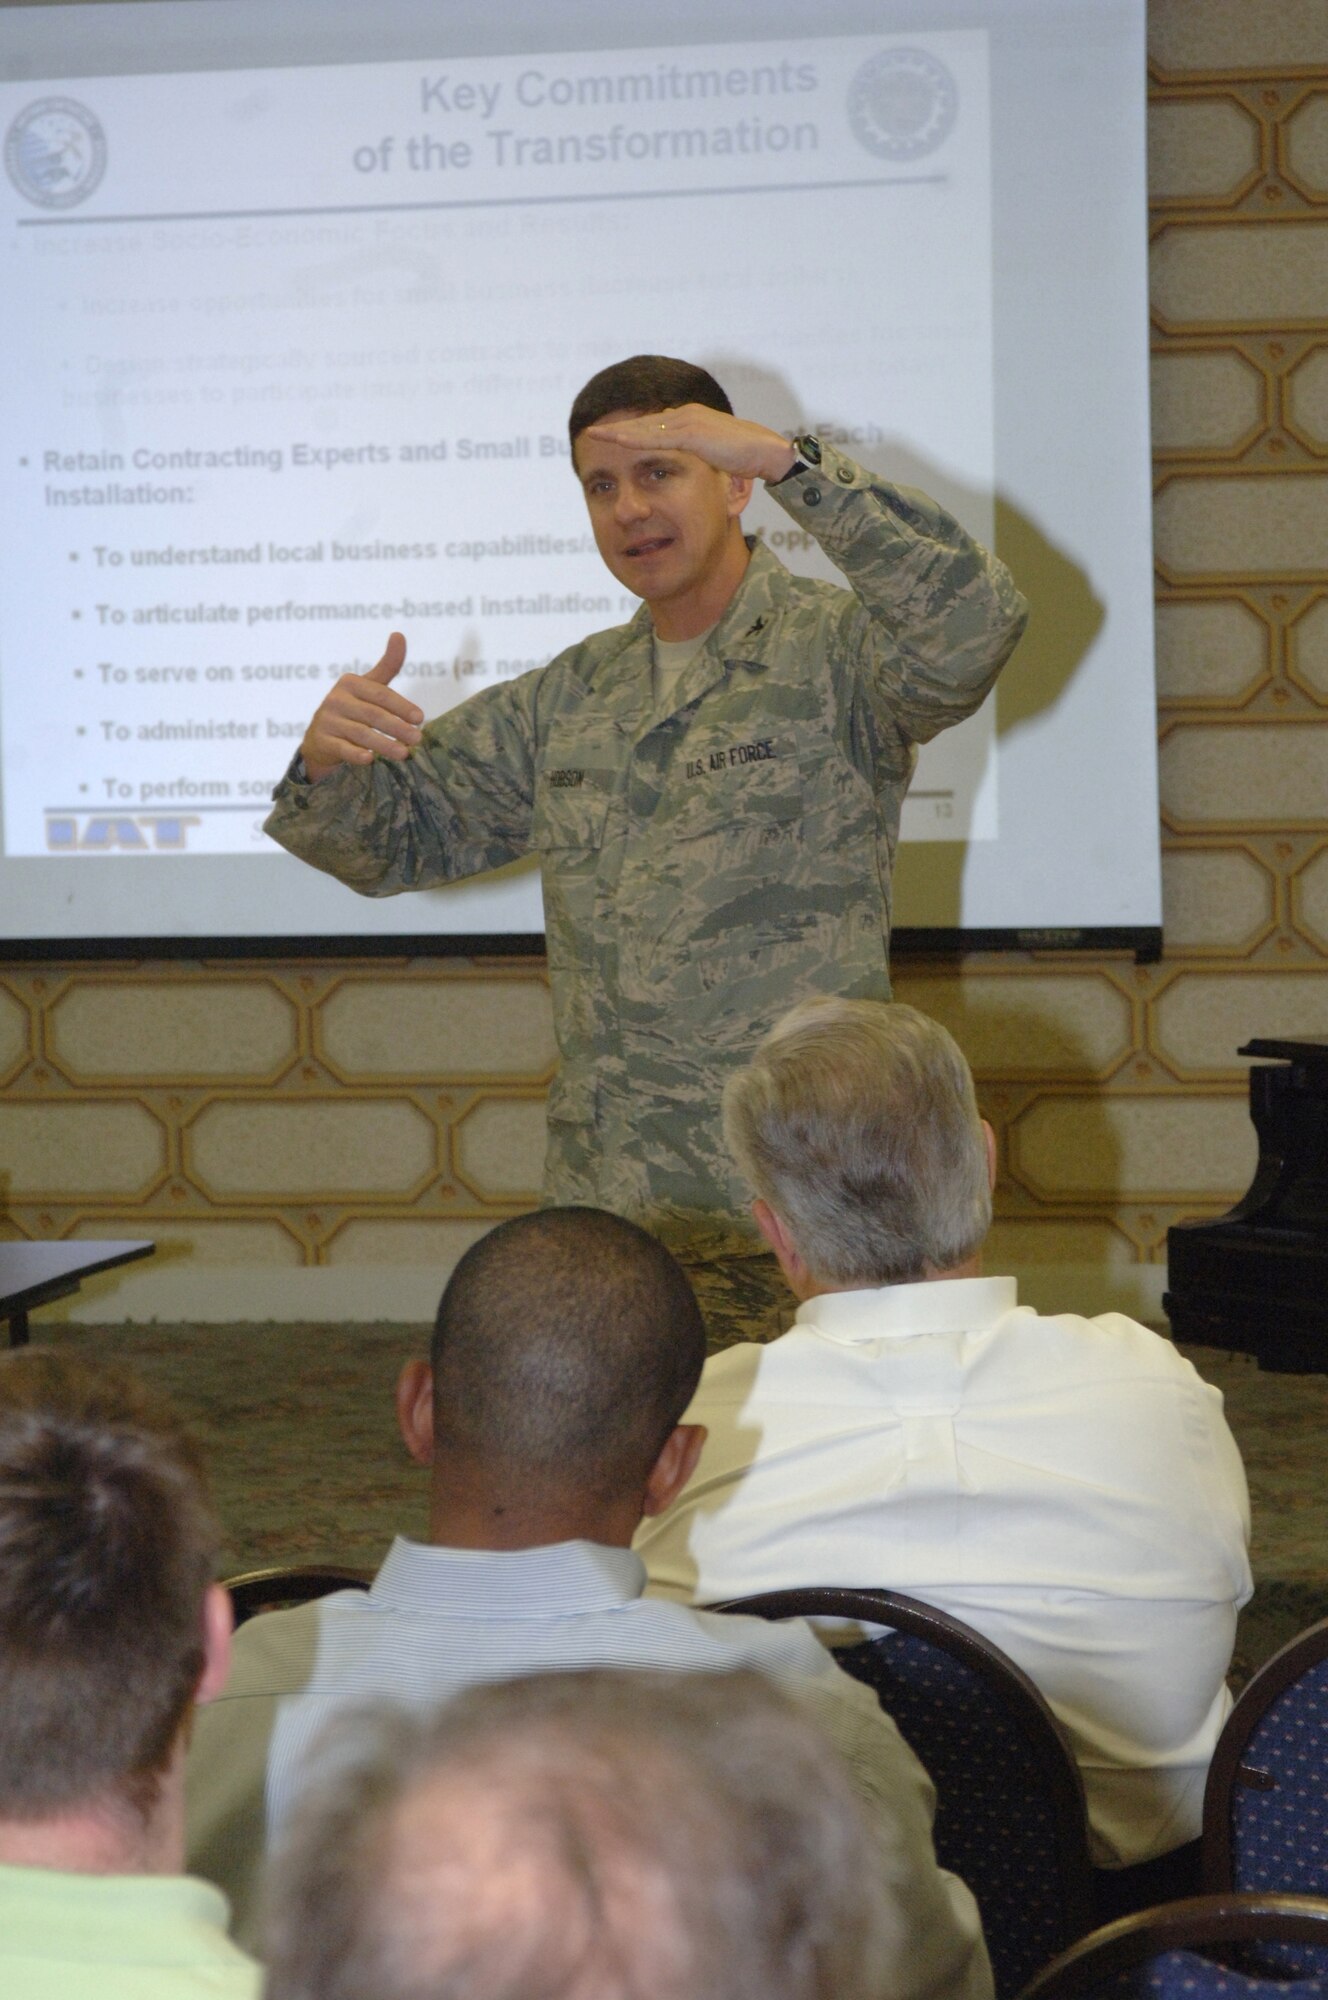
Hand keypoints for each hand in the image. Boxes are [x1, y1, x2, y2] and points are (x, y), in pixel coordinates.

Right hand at [300, 632, 423, 781]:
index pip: (381, 694)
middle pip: (373, 714)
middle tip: (418, 739)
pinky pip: (342, 749)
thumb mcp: (368, 686)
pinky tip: (370, 760)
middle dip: (397, 727)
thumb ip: (387, 665)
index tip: (420, 718)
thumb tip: (399, 634)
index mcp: (350, 683)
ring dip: (384, 745)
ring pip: (361, 733)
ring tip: (404, 754)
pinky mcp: (321, 741)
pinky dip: (356, 754)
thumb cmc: (352, 708)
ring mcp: (327, 720)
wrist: (320, 738)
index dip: (402, 705)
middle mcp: (336, 699)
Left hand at [583, 403, 797, 484]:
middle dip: (617, 428)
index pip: (654, 425)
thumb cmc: (748, 458)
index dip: (630, 431)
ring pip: (645, 427)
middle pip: (644, 423)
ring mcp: (688, 421)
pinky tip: (617, 439)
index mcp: (690, 420)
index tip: (609, 436)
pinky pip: (657, 436)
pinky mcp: (692, 432)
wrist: (768, 452)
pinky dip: (635, 437)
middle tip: (590, 432)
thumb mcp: (715, 457)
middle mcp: (686, 415)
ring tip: (594, 435)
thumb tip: (687, 466)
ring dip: (619, 432)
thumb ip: (698, 456)